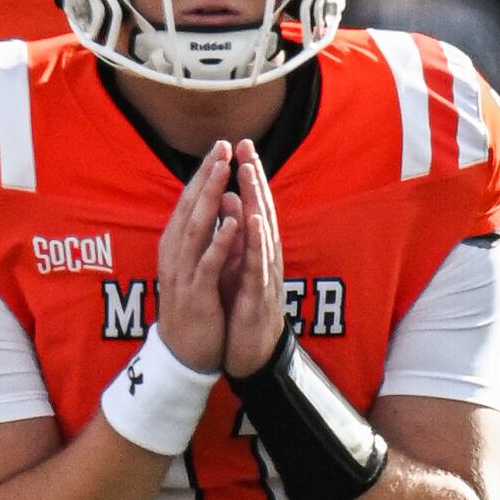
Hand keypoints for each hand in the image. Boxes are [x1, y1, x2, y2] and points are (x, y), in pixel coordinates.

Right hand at [151, 137, 239, 373]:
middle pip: (190, 208)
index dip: (204, 174)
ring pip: (196, 229)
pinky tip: (234, 222)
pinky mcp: (196, 294)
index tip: (220, 147)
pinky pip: (208, 263)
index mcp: (176, 246)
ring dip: (211, 199)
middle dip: (207, 177)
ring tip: (225, 172)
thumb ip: (206, 237)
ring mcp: (184, 273)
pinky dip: (220, 242)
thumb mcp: (197, 266)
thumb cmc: (193, 308)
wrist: (184, 354)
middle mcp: (175, 254)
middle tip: (222, 147)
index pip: (189, 202)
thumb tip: (219, 206)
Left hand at [216, 140, 288, 377]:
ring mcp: (265, 276)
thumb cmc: (245, 308)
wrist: (252, 354)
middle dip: (255, 179)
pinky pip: (258, 267)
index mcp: (257, 250)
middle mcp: (265, 258)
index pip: (254, 205)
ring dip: (258, 202)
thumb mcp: (239, 265)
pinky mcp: (259, 297)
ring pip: (263, 235)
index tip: (240, 145)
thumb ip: (237, 233)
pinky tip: (255, 222)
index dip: (249, 176)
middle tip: (246, 146)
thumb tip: (234, 199)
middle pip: (262, 211)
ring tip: (250, 174)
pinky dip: (257, 243)